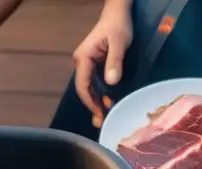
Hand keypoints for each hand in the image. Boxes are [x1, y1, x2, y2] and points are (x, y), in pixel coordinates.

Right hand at [73, 2, 132, 127]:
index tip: (98, 113)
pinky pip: (95, 82)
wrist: (118, 13)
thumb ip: (114, 62)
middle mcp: (81, 63)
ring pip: (89, 87)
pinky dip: (101, 93)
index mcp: (83, 58)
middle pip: (84, 89)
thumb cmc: (118, 25)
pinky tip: (108, 101)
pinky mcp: (94, 64)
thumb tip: (111, 82)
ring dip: (97, 101)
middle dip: (92, 105)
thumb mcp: (119, 42)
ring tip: (104, 116)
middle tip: (100, 122)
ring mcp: (87, 64)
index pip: (82, 85)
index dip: (89, 101)